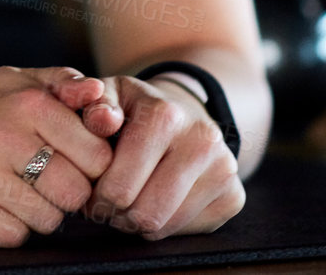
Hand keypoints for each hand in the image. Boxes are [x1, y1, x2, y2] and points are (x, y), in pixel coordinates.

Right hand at [0, 65, 124, 246]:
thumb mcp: (10, 81)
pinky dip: (5, 229)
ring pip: (46, 220)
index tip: (68, 166)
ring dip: (34, 215)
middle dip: (63, 196)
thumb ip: (61, 82)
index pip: (98, 156)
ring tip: (9, 193)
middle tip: (37, 183)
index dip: (88, 168)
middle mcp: (2, 131)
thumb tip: (98, 93)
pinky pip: (11, 237)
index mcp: (26, 100)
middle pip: (75, 193)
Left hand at [81, 74, 243, 238]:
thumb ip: (91, 104)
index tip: (92, 190)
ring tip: (127, 203)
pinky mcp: (234, 196)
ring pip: (166, 226)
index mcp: (165, 115)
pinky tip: (154, 202)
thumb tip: (100, 120)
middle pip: (146, 213)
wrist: (186, 110)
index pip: (120, 186)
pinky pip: (187, 231)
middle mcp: (202, 142)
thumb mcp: (110, 94)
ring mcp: (224, 171)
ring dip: (138, 224)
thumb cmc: (137, 108)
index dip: (97, 196)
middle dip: (117, 214)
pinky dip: (165, 225)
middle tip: (106, 204)